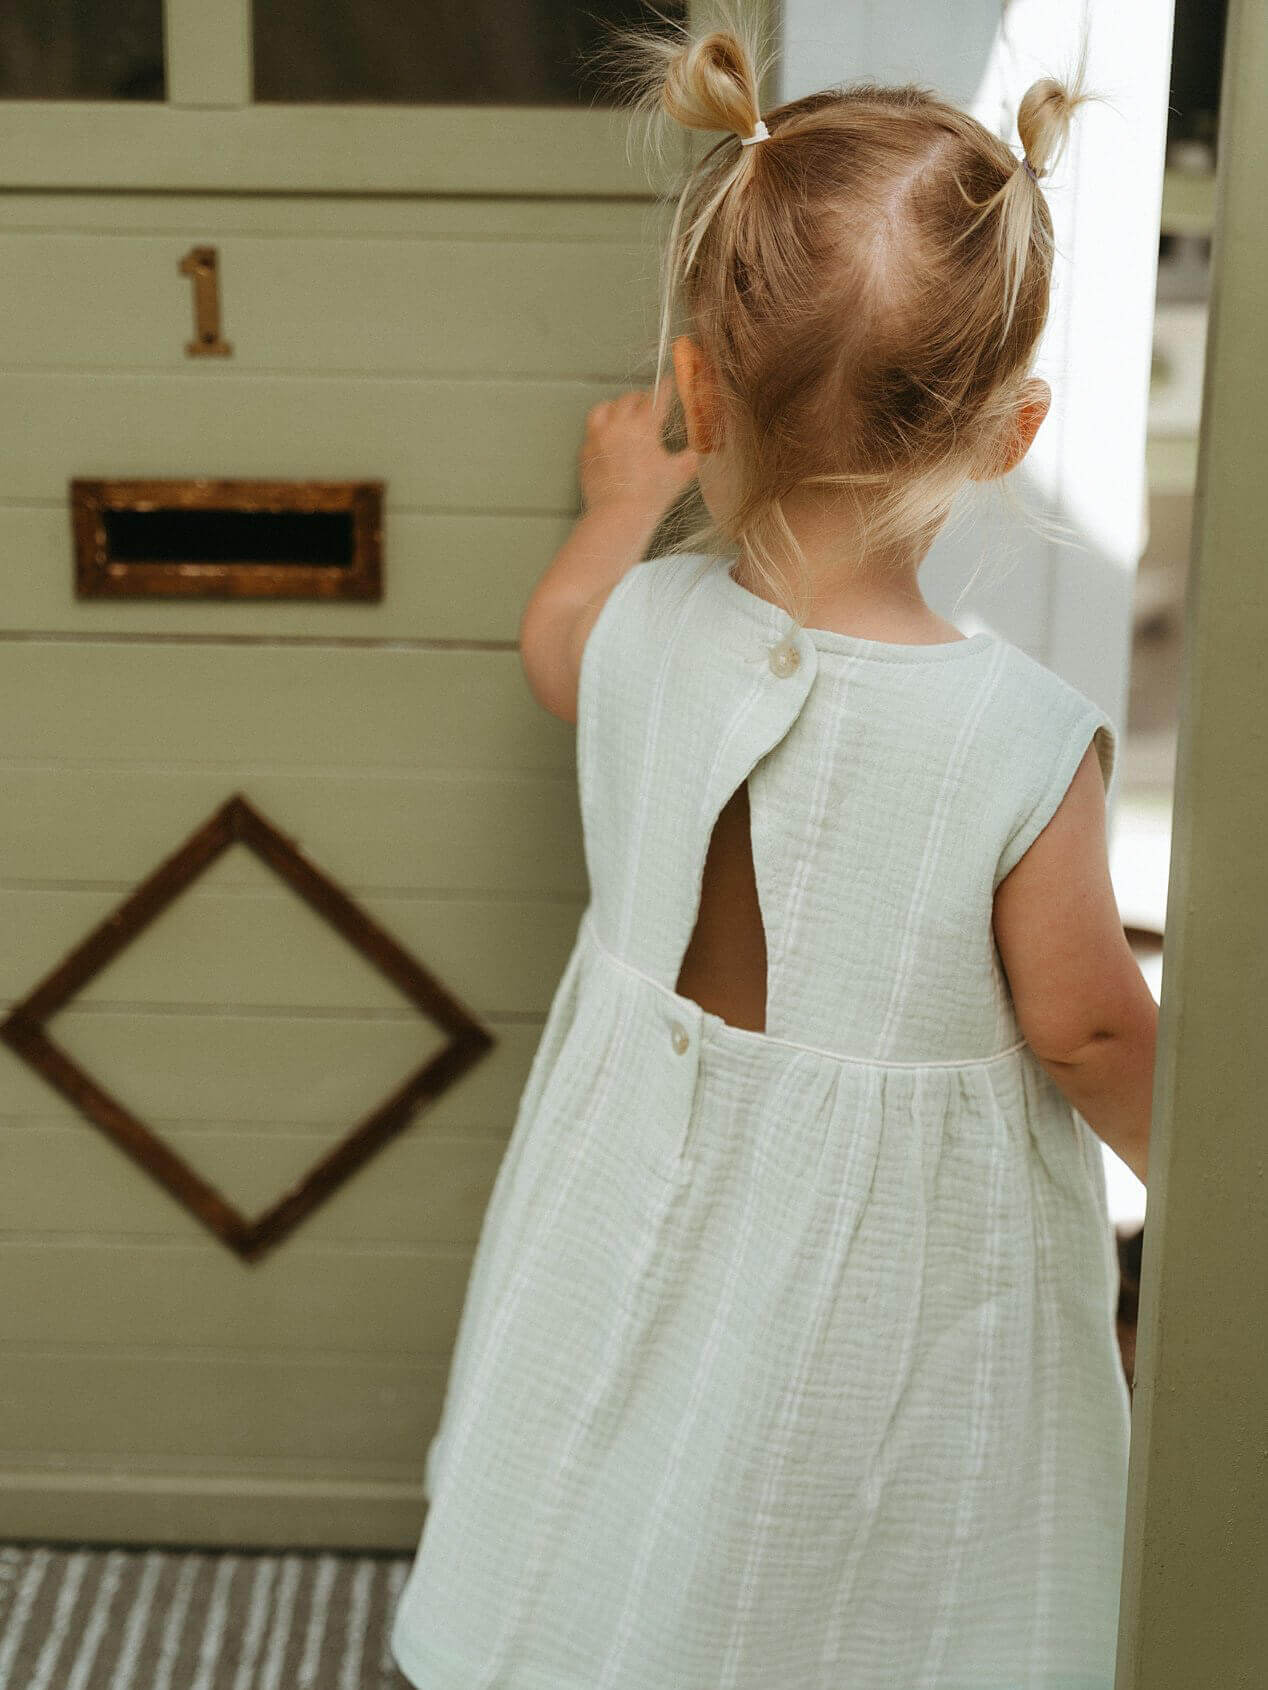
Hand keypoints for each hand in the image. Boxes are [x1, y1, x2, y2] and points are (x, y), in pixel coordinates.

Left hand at [579, 381, 698, 516]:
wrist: (618, 516)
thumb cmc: (650, 496)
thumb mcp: (680, 474)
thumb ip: (691, 457)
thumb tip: (700, 450)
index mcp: (644, 427)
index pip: (656, 398)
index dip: (664, 388)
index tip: (667, 382)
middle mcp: (618, 427)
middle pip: (628, 399)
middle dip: (640, 398)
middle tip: (647, 402)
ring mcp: (598, 438)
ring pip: (603, 409)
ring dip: (615, 407)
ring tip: (621, 413)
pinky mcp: (585, 453)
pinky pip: (591, 432)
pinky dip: (601, 430)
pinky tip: (607, 438)